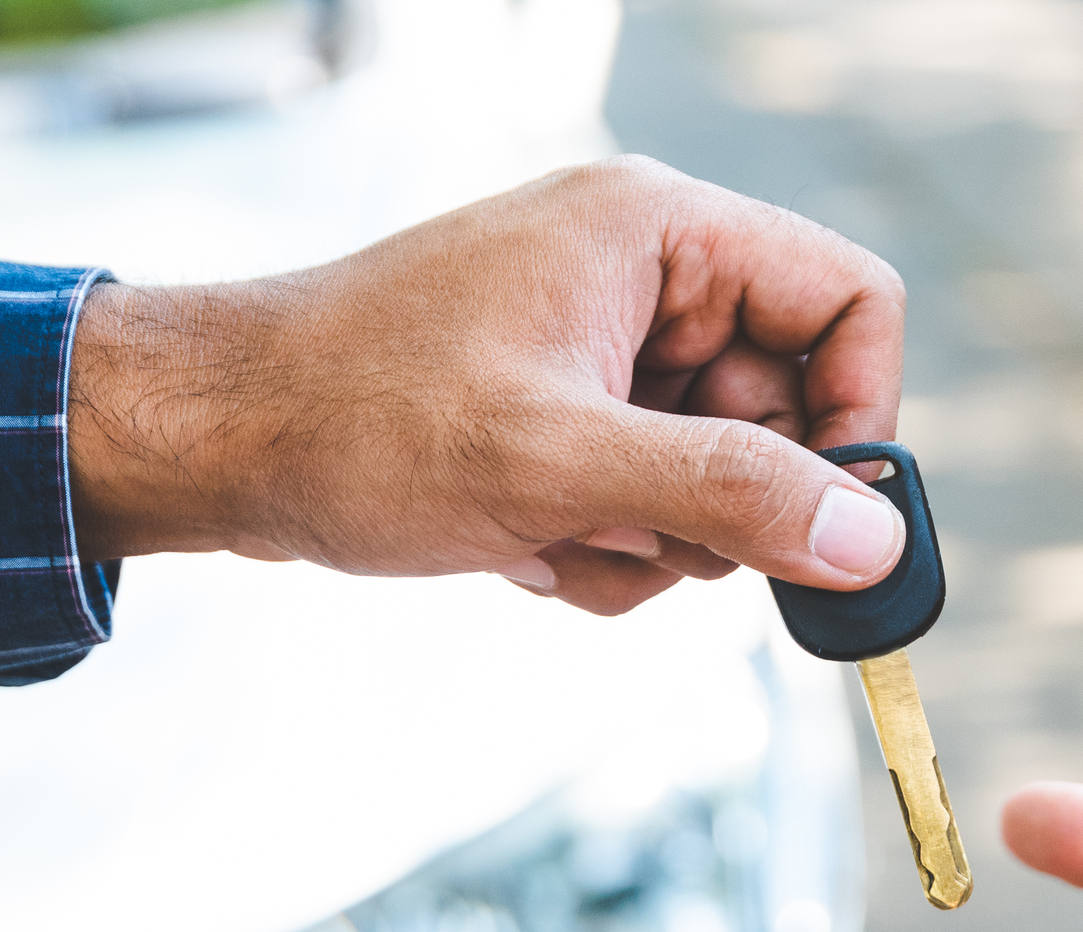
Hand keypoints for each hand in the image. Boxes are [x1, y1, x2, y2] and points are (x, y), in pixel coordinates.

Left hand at [67, 156, 907, 614]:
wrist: (212, 441)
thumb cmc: (360, 420)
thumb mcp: (560, 465)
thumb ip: (729, 494)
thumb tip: (871, 540)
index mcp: (660, 232)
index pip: (851, 302)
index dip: (858, 418)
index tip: (819, 522)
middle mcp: (646, 277)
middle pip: (788, 406)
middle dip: (720, 502)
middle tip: (635, 535)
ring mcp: (605, 347)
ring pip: (719, 473)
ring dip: (652, 541)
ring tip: (548, 535)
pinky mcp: (569, 411)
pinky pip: (651, 500)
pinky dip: (602, 548)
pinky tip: (519, 544)